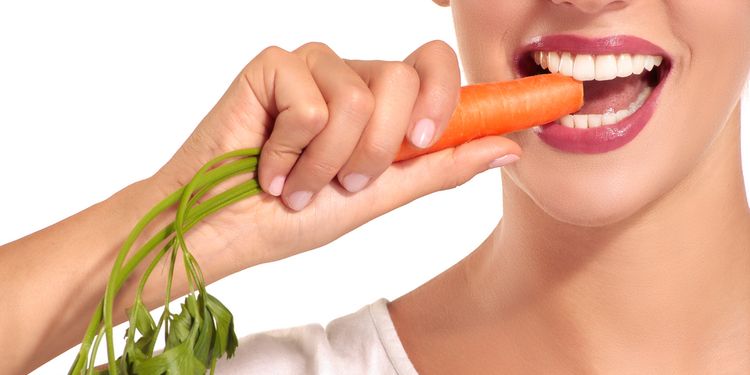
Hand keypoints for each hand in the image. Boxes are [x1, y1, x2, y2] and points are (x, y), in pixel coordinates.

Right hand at [154, 40, 521, 273]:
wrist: (226, 230)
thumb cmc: (294, 218)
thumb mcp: (380, 197)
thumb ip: (441, 167)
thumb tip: (510, 146)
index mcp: (381, 104)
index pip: (434, 69)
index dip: (450, 96)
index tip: (436, 138)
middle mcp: (351, 76)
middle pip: (405, 82)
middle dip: (374, 153)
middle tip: (339, 184)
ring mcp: (312, 66)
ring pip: (358, 96)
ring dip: (327, 161)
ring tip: (298, 183)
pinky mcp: (273, 64)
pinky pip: (311, 101)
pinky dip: (290, 151)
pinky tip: (267, 163)